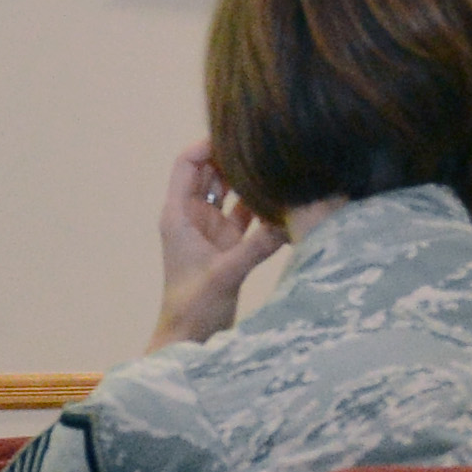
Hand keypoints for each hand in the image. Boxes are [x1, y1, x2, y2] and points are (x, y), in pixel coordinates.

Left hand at [151, 141, 285, 349]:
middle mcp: (194, 216)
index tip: (239, 134)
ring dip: (249, 178)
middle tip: (266, 143)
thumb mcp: (226, 274)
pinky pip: (245, 213)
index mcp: (179, 215)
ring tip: (277, 162)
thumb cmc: (193, 306)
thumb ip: (258, 246)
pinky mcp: (229, 243)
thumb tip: (292, 220)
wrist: (189, 337)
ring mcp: (212, 228)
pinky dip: (260, 203)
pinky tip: (282, 196)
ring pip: (229, 190)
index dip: (208, 145)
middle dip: (233, 156)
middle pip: (210, 171)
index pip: (187, 165)